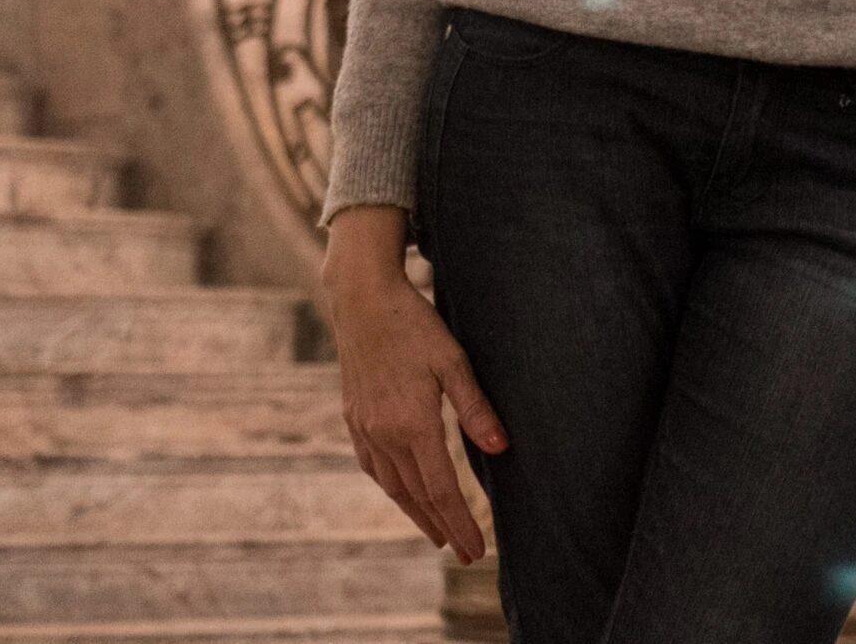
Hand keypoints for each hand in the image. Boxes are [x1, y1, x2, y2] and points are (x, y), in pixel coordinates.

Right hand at [325, 211, 505, 566]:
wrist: (361, 300)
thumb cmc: (414, 324)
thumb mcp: (453, 360)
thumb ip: (475, 407)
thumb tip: (501, 448)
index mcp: (412, 423)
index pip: (442, 488)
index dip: (461, 521)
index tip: (477, 549)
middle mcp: (384, 433)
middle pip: (417, 495)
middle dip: (442, 527)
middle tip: (464, 554)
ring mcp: (364, 427)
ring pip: (392, 485)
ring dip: (415, 513)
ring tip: (437, 533)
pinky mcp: (354, 417)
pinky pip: (372, 466)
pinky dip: (390, 487)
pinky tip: (401, 492)